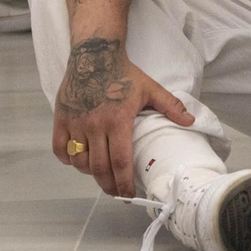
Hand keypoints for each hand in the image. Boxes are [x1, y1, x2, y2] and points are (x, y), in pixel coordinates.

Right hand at [52, 35, 193, 196]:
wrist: (94, 55)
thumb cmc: (123, 74)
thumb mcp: (150, 88)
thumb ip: (170, 106)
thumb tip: (190, 121)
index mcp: (118, 121)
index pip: (120, 162)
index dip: (124, 183)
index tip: (129, 195)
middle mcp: (95, 125)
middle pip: (99, 168)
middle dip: (108, 186)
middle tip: (116, 192)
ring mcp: (75, 123)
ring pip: (79, 161)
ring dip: (90, 173)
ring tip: (101, 174)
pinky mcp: (61, 119)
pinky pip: (60, 149)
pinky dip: (69, 159)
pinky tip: (79, 160)